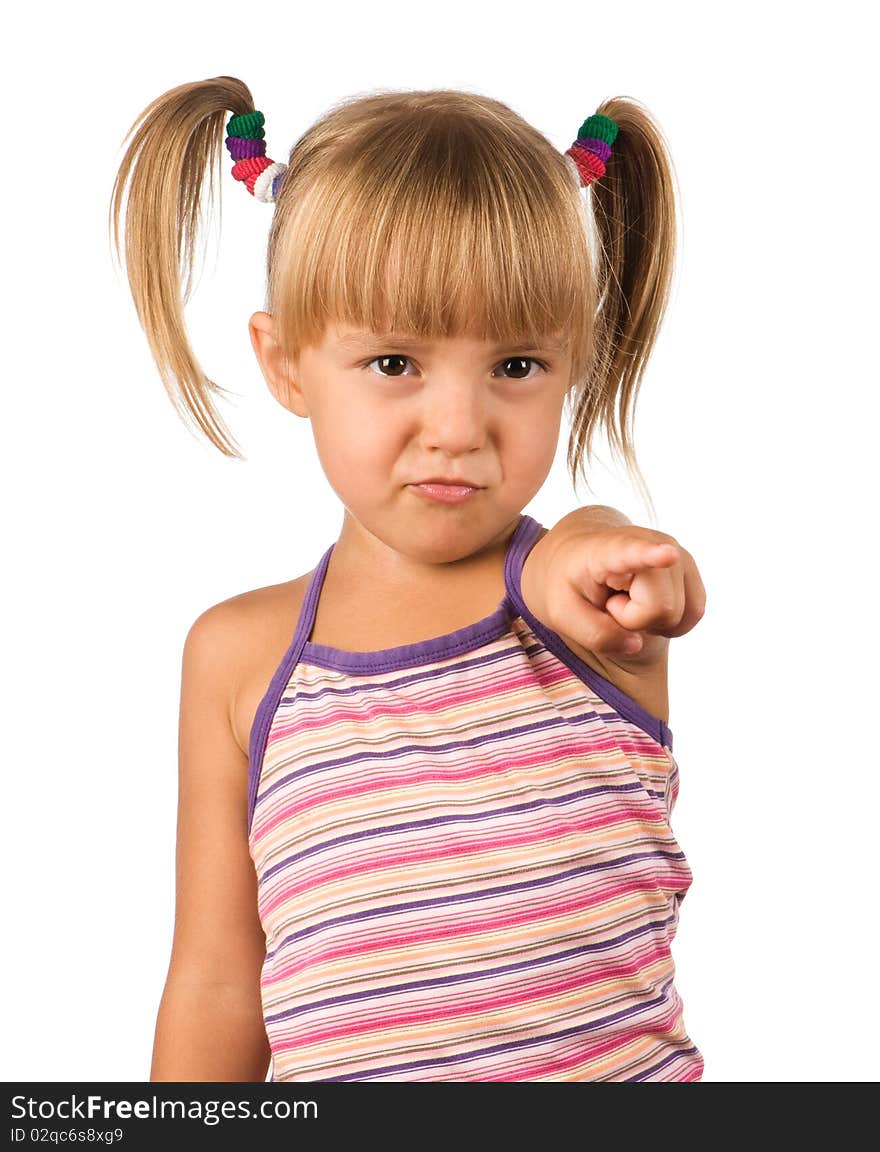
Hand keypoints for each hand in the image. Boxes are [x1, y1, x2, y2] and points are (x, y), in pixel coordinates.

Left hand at [521, 515, 705, 663]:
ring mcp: (676, 553)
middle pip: (661, 608)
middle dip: (635, 621)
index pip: (632, 551)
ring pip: (679, 613)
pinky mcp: (690, 569)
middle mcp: (652, 542)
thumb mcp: (560, 613)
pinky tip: (646, 606)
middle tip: (610, 603)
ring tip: (626, 600)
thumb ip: (594, 634)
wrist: (581, 555)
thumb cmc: (567, 582)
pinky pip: (693, 613)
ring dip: (651, 622)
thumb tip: (636, 644)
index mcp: (608, 549)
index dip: (653, 555)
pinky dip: (669, 621)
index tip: (668, 554)